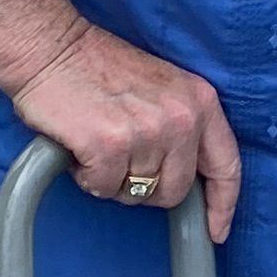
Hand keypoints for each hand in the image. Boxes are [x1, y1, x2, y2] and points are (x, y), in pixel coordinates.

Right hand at [0, 16, 242, 241]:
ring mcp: (147, 133)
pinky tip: (80, 146)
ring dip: (111, 179)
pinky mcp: (110, 146)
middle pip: (174, 191)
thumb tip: (186, 181)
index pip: (226, 165)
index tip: (216, 230)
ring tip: (98, 143)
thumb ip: (183, 128)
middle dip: (145, 187)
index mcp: (200, 101)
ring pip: (135, 193)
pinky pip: (103, 188)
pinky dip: (87, 176)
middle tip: (120, 158)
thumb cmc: (99, 67)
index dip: (222, 205)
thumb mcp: (163, 90)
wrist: (50, 46)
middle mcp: (181, 118)